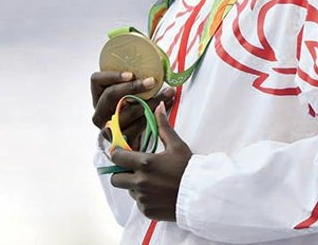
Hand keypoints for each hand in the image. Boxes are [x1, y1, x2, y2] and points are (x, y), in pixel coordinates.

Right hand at [90, 71, 173, 148]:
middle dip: (133, 87)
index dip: (112, 75)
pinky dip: (154, 115)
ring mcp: (108, 128)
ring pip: (128, 112)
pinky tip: (165, 106)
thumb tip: (155, 67)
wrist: (130, 141)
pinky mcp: (121, 140)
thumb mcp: (125, 95)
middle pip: (111, 95)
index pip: (96, 80)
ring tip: (166, 94)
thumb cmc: (129, 112)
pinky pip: (138, 126)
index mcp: (98, 97)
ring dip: (151, 102)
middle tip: (151, 81)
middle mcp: (99, 113)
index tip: (131, 74)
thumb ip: (131, 83)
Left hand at [109, 102, 192, 220]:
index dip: (116, 154)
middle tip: (132, 169)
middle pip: (115, 179)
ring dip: (135, 186)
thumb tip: (159, 106)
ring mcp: (143, 198)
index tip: (121, 153)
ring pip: (129, 191)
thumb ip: (163, 126)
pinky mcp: (147, 211)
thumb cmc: (189, 168)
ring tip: (152, 181)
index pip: (116, 158)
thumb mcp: (177, 145)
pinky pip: (139, 203)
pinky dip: (144, 198)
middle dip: (121, 173)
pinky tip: (158, 193)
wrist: (202, 195)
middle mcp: (140, 182)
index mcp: (145, 163)